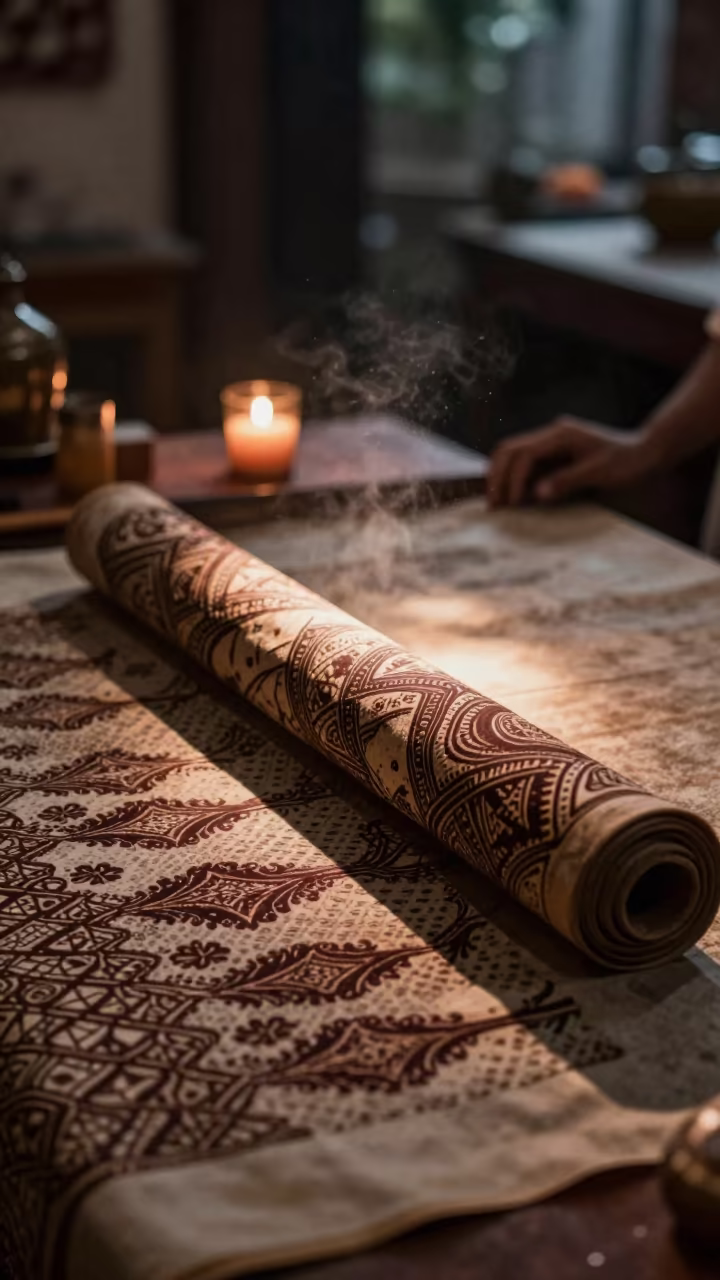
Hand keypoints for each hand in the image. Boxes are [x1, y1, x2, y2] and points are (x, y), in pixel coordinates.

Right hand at [487, 417, 654, 508]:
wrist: (646, 452)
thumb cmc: (627, 462)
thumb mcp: (599, 473)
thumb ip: (567, 481)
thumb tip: (537, 494)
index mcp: (561, 434)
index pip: (524, 454)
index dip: (513, 479)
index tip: (513, 504)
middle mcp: (553, 434)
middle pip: (510, 449)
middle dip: (498, 475)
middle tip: (492, 504)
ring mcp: (553, 442)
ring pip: (514, 455)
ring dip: (503, 478)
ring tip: (498, 503)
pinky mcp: (556, 453)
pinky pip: (527, 464)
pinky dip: (516, 480)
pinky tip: (516, 499)